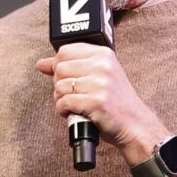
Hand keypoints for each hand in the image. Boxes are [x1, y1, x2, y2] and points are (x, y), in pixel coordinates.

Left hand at [35, 44, 162, 160]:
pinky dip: (63, 111)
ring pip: (59, 86)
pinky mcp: (96, 101)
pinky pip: (64, 102)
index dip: (58, 66)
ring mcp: (100, 83)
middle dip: (59, 85)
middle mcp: (103, 65)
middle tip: (71, 95)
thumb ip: (71, 67)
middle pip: (60, 68)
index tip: (66, 78)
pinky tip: (73, 112)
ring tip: (73, 105)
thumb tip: (41, 63)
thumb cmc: (115, 103)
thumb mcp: (98, 77)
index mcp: (103, 54)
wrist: (135, 125)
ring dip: (60, 99)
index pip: (65, 51)